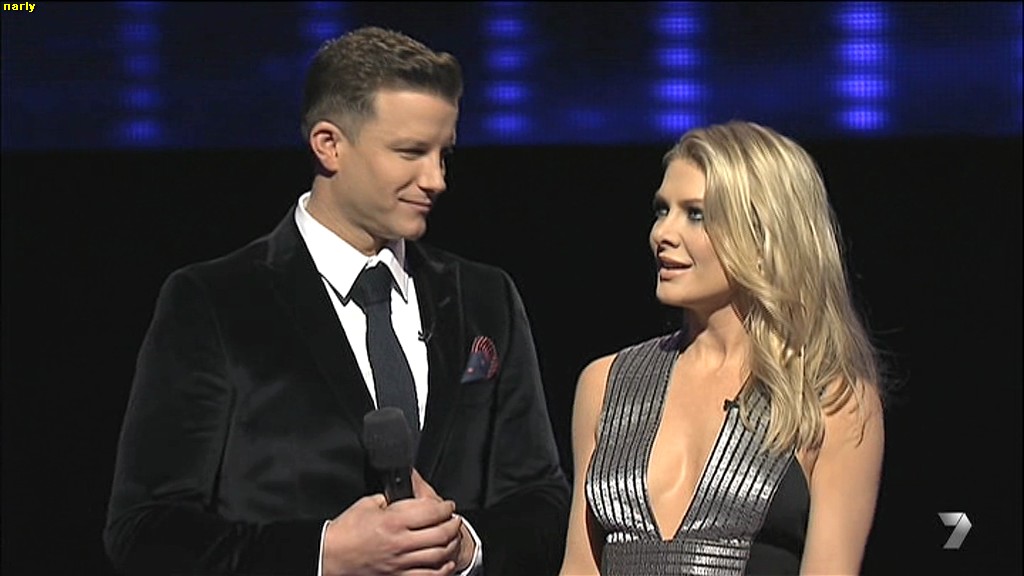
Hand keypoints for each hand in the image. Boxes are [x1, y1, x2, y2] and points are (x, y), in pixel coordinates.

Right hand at [322, 489, 461, 575]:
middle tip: (454, 520)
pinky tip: (445, 563)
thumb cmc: (345, 532)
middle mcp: (400, 542)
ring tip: (451, 538)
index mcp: (393, 521)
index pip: (432, 512)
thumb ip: (388, 499)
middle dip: (452, 525)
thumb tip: (403, 496)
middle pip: (440, 534)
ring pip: (438, 555)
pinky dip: (441, 570)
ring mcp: (400, 562)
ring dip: (450, 545)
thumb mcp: (366, 504)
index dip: (445, 507)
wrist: (330, 557)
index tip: (448, 505)